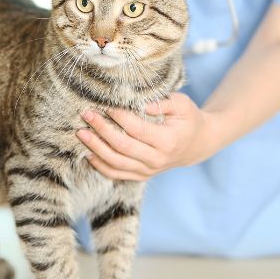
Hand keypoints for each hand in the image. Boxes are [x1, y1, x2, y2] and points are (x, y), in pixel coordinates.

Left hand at [76, 93, 221, 180]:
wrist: (198, 144)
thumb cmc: (188, 119)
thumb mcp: (182, 104)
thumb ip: (164, 102)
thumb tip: (142, 103)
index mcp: (168, 141)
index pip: (137, 129)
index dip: (119, 117)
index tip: (105, 104)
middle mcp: (157, 159)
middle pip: (122, 146)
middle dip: (101, 129)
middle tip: (86, 114)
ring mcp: (148, 170)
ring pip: (116, 163)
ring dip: (95, 148)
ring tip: (81, 133)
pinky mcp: (142, 176)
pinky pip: (116, 174)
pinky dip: (100, 165)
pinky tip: (87, 152)